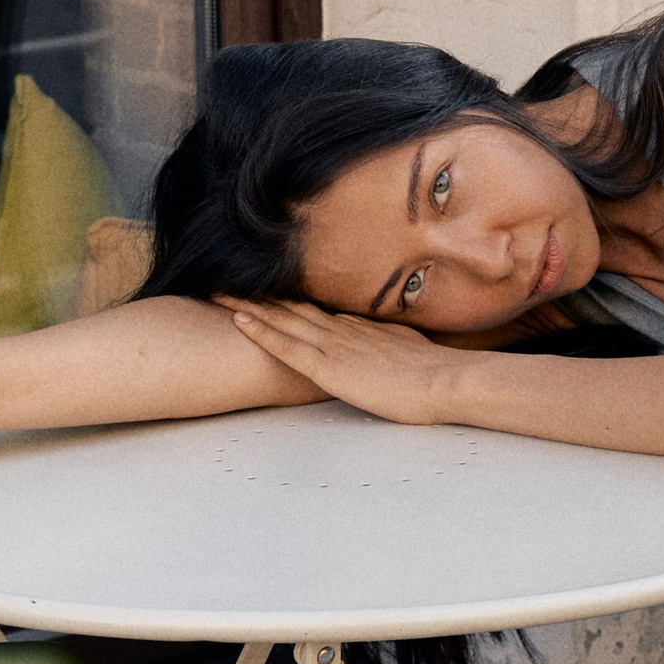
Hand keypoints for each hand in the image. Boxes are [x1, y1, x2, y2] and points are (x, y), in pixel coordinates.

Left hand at [221, 296, 470, 425]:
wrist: (446, 381)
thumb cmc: (436, 375)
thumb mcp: (410, 354)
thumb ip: (392, 347)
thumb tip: (390, 347)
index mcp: (360, 329)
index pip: (315, 311)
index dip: (286, 300)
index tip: (263, 290)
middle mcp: (342, 330)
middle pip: (292, 307)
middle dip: (257, 296)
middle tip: (225, 282)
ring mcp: (334, 346)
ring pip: (281, 319)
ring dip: (248, 306)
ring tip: (216, 293)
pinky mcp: (329, 366)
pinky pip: (286, 346)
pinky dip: (260, 331)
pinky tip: (238, 320)